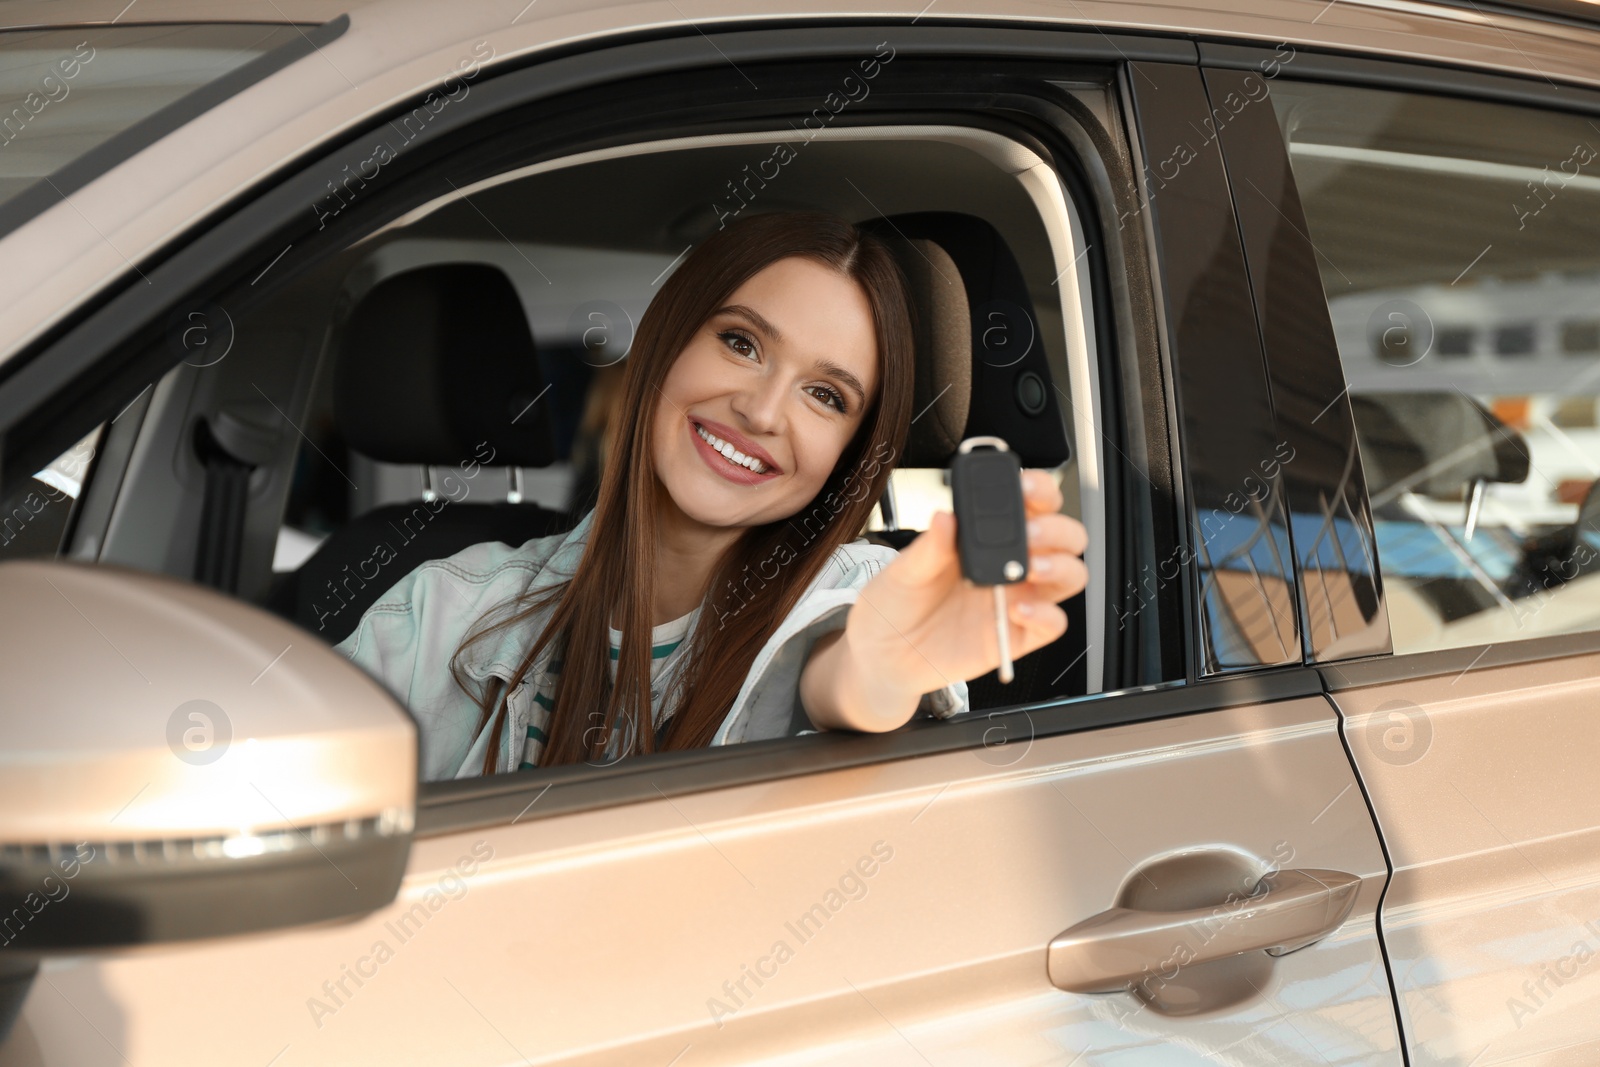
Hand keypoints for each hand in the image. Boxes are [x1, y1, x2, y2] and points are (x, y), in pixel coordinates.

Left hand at [834, 469, 1088, 723]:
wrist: (884, 655)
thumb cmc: (896, 604)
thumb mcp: (903, 570)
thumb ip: (929, 547)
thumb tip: (945, 517)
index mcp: (987, 536)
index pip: (1031, 503)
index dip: (1039, 489)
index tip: (1026, 488)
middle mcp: (1010, 563)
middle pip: (1065, 536)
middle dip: (1056, 528)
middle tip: (1029, 533)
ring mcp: (1018, 598)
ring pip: (1071, 575)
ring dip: (1060, 566)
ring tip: (1030, 568)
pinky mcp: (1019, 636)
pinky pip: (1054, 624)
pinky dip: (1047, 615)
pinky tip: (1019, 610)